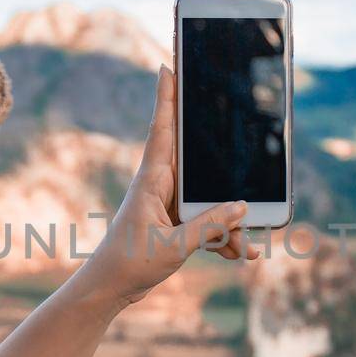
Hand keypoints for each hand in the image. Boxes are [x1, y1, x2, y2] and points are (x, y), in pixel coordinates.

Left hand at [76, 65, 258, 307]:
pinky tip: (240, 254)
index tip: (168, 66)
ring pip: (209, 198)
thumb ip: (209, 225)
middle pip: (195, 158)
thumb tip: (242, 206)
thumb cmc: (130, 263)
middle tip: (228, 112)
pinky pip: (207, 222)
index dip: (166, 98)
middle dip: (216, 149)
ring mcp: (169, 204)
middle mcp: (161, 186)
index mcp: (151, 181)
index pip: (162, 130)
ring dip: (228, 221)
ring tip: (245, 244)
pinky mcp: (175, 223)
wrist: (110, 290)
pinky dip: (223, 237)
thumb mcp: (174, 246)